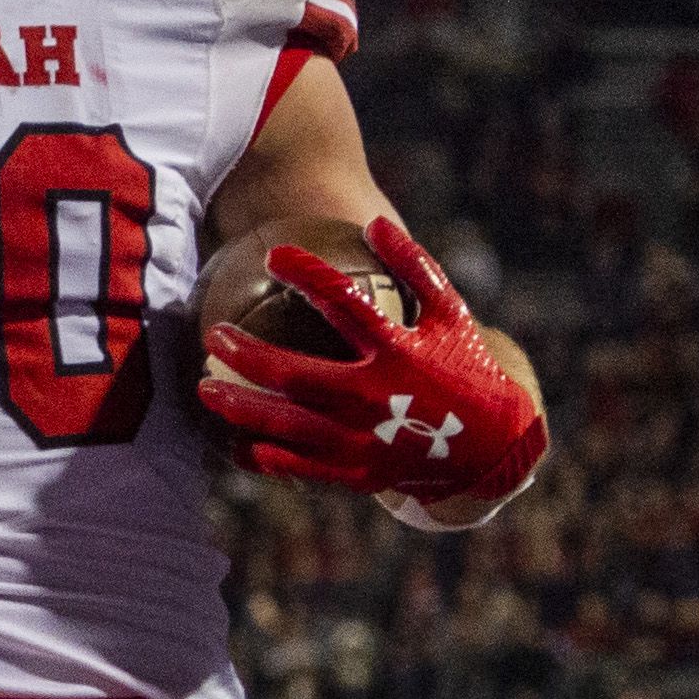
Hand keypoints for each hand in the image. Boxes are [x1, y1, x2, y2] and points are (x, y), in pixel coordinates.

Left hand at [194, 216, 545, 517]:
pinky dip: (266, 456)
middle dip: (247, 354)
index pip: (346, 305)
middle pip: (297, 375)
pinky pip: (302, 467)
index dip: (308, 276)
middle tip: (213, 334)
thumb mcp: (453, 314)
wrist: (496, 450)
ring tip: (203, 385)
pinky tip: (234, 442)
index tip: (272, 255)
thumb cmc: (467, 368)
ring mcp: (365, 441)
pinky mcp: (360, 474)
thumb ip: (415, 267)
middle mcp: (377, 398)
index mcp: (400, 353)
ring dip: (241, 406)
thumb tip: (373, 224)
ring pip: (288, 425)